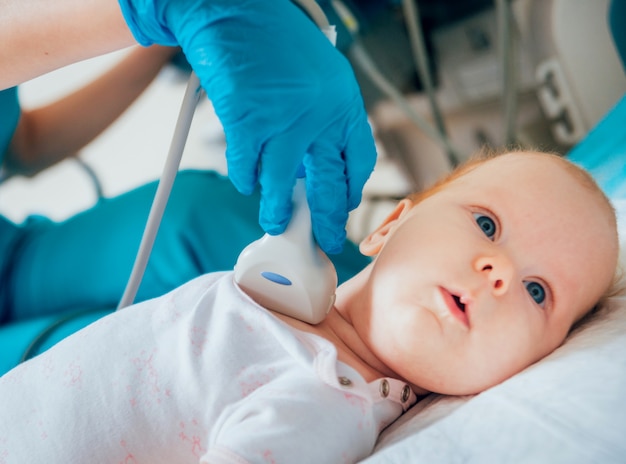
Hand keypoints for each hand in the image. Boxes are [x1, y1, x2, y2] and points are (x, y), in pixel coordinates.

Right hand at [117, 0, 376, 253]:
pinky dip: (245, 181)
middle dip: (327, 222)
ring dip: (278, 212)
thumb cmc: (277, 41)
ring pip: (283, 188)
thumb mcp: (322, 76)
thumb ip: (326, 118)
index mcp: (344, 102)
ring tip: (276, 223)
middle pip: (330, 186)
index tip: (343, 206)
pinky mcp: (247, 126)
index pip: (358, 161)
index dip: (351, 191)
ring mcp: (283, 123)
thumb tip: (319, 164)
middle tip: (326, 241)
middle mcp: (320, 116)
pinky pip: (247, 171)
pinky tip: (246, 181)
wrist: (234, 10)